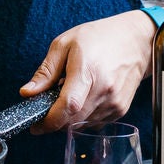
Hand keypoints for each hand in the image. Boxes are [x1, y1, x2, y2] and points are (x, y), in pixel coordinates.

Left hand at [20, 10, 153, 132]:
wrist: (136, 41)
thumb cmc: (100, 37)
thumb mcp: (65, 44)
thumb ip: (46, 71)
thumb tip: (27, 93)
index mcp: (88, 71)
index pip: (68, 106)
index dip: (50, 121)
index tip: (36, 125)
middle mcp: (104, 90)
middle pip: (73, 120)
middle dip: (55, 121)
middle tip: (47, 108)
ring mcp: (115, 102)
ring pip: (82, 125)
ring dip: (69, 118)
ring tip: (69, 95)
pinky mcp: (121, 110)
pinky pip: (95, 123)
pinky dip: (83, 117)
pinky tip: (84, 98)